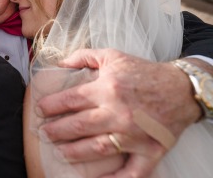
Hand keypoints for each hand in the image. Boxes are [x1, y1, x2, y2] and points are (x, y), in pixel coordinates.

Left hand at [35, 48, 201, 176]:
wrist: (181, 88)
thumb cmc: (143, 71)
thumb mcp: (112, 55)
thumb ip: (83, 56)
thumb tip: (59, 64)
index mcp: (108, 88)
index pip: (70, 99)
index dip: (51, 106)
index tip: (40, 109)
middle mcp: (119, 112)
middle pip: (79, 125)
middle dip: (56, 131)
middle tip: (44, 133)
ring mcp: (134, 134)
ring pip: (97, 148)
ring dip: (75, 152)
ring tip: (60, 152)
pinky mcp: (150, 151)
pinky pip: (132, 172)